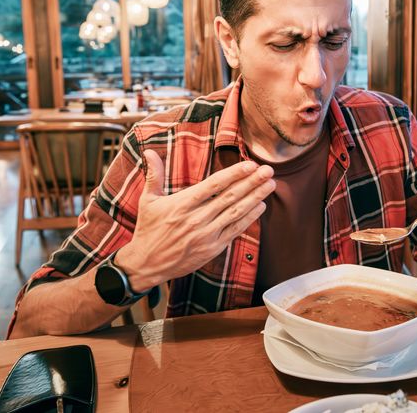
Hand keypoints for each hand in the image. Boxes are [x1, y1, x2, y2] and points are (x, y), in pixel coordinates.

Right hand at [116, 150, 275, 290]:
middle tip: (268, 170)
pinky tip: (261, 205)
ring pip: (235, 212)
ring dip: (255, 197)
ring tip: (270, 184)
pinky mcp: (212, 248)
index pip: (213, 185)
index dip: (234, 174)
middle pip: (229, 197)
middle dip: (251, 182)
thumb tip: (150, 152)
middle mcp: (196, 218)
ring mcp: (206, 234)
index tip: (250, 164)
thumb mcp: (148, 201)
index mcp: (182, 204)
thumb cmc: (149, 229)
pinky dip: (249, 218)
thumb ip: (154, 175)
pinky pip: (235, 230)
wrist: (147, 264)